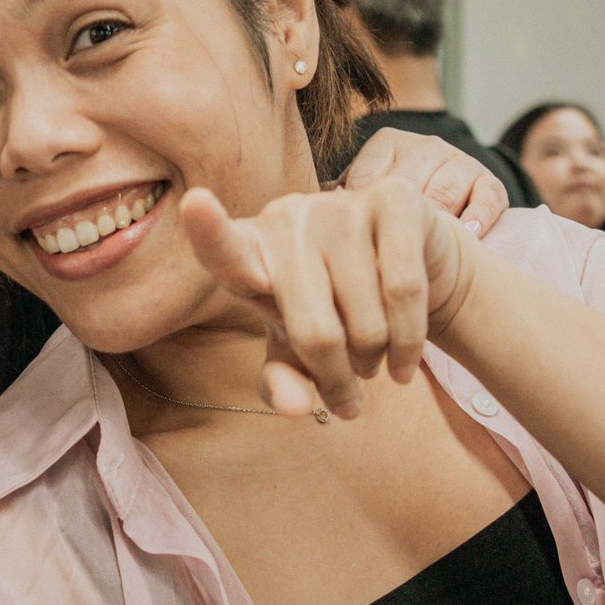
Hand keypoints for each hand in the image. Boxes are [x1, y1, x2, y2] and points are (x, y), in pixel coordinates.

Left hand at [180, 181, 473, 419]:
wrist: (409, 267)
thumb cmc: (334, 312)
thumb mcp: (298, 351)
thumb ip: (283, 380)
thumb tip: (294, 406)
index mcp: (250, 251)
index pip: (223, 248)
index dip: (208, 229)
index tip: (194, 204)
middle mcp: (288, 218)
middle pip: (315, 331)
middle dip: (337, 378)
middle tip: (347, 391)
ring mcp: (340, 203)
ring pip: (366, 321)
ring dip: (375, 361)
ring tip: (373, 361)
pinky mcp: (393, 198)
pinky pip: (403, 291)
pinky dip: (409, 343)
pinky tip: (407, 361)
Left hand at [338, 129, 508, 238]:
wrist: (440, 243)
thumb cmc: (386, 223)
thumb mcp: (360, 205)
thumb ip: (334, 204)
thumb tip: (301, 211)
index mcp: (386, 143)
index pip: (368, 177)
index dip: (358, 216)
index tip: (349, 244)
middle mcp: (425, 145)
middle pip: (407, 185)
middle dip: (395, 224)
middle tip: (382, 254)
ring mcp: (459, 161)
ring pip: (444, 192)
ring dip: (435, 223)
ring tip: (421, 250)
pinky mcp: (489, 182)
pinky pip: (487, 197)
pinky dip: (478, 216)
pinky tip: (468, 235)